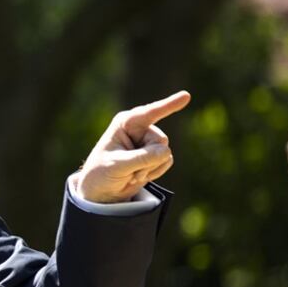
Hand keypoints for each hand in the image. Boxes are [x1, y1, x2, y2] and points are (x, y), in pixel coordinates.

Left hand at [76, 91, 190, 202]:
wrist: (101, 190)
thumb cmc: (101, 173)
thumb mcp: (117, 166)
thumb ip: (142, 158)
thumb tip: (166, 152)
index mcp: (126, 123)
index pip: (150, 113)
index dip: (168, 105)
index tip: (186, 96)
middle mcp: (139, 128)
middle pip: (160, 141)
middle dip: (148, 160)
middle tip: (128, 170)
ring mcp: (148, 141)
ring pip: (165, 153)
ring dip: (150, 168)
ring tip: (131, 174)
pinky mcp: (155, 154)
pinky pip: (167, 161)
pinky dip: (155, 172)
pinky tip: (139, 176)